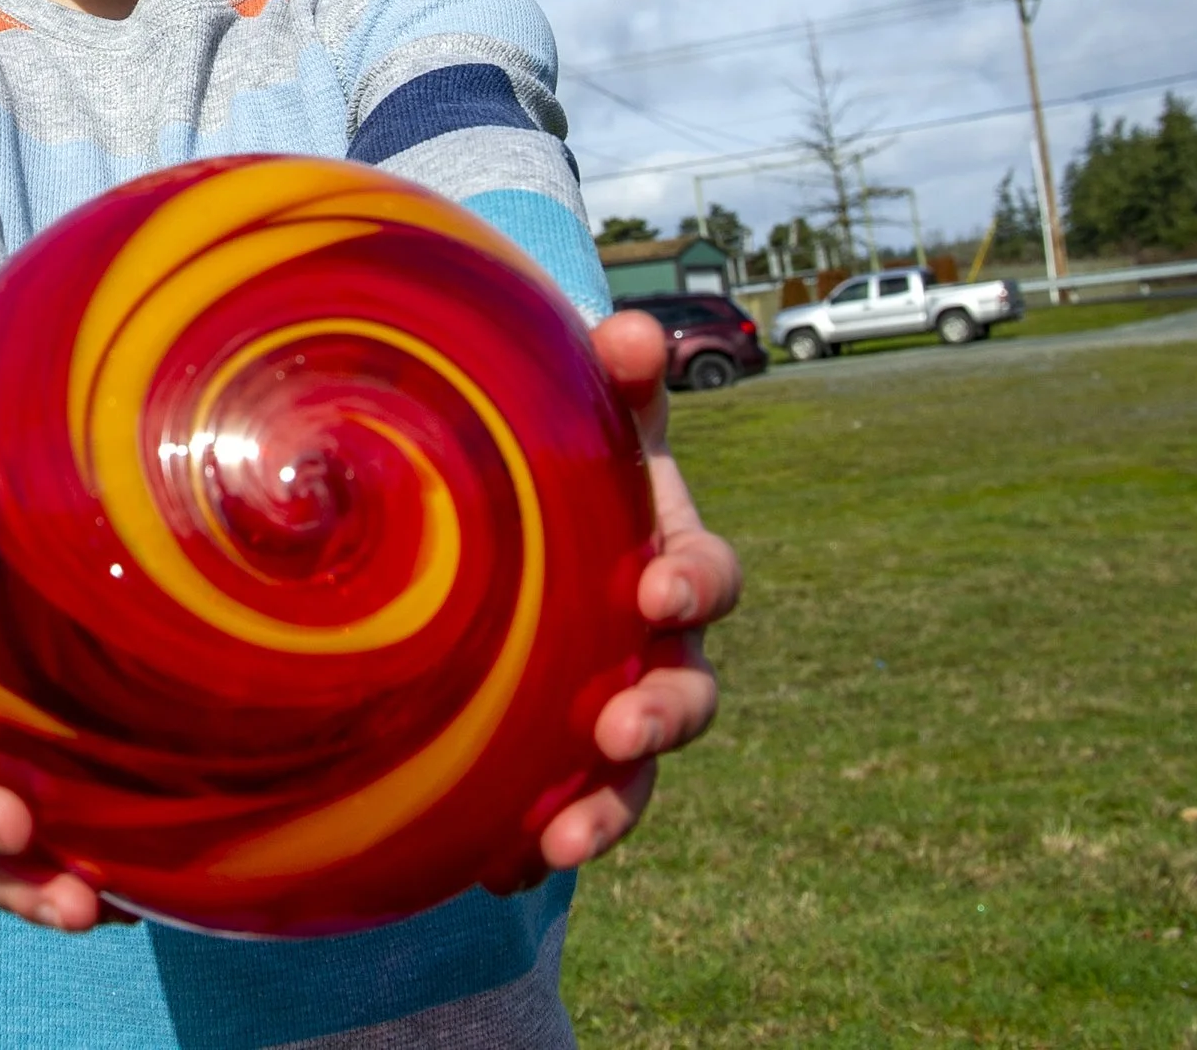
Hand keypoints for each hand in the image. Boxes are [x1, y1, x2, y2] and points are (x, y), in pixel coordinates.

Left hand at [538, 308, 742, 870]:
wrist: (516, 522)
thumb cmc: (561, 453)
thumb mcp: (585, 407)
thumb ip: (612, 372)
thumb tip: (630, 329)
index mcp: (669, 559)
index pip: (705, 576)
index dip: (691, 584)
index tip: (657, 591)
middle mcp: (657, 647)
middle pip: (688, 694)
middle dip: (662, 717)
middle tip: (621, 729)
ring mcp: (613, 709)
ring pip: (631, 776)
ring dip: (605, 810)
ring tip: (559, 842)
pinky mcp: (559, 761)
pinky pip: (557, 812)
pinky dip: (532, 844)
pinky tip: (490, 868)